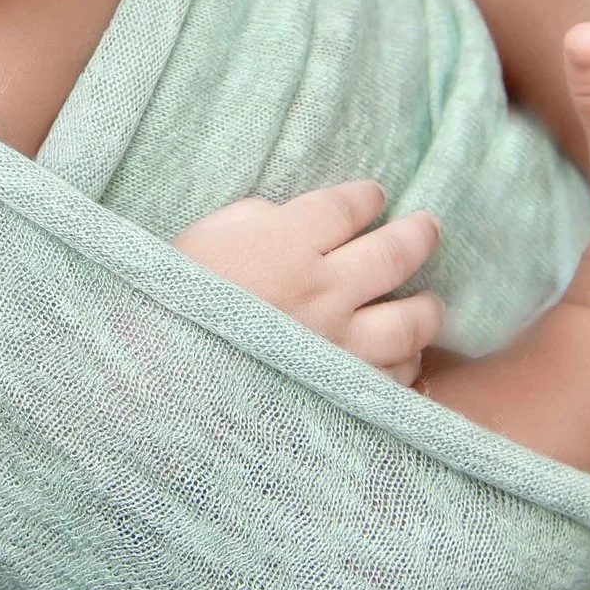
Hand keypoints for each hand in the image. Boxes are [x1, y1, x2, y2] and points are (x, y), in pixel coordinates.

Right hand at [170, 181, 445, 384]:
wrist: (159, 380)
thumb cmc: (172, 303)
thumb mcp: (205, 239)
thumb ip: (258, 221)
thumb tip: (289, 220)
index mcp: (287, 244)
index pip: (348, 207)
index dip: (367, 198)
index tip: (375, 196)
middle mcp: (324, 290)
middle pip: (396, 253)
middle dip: (419, 235)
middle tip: (429, 227)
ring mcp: (338, 346)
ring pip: (411, 322)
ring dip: (426, 308)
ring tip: (430, 303)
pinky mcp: (341, 394)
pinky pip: (394, 378)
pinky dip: (403, 364)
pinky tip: (401, 357)